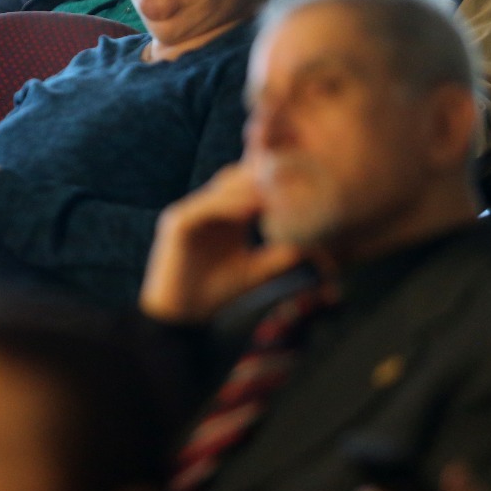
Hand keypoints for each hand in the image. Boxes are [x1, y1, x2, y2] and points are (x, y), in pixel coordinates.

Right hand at [139, 163, 302, 323]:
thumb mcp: (256, 270)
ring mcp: (190, 213)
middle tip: (294, 174)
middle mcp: (206, 209)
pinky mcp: (178, 222)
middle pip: (235, 179)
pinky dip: (229, 205)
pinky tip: (252, 207)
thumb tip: (313, 245)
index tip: (305, 180)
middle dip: (262, 176)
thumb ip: (279, 255)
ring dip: (249, 188)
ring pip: (222, 189)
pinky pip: (206, 207)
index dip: (272, 182)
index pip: (248, 188)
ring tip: (278, 189)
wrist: (182, 316)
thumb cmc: (217, 293)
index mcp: (223, 217)